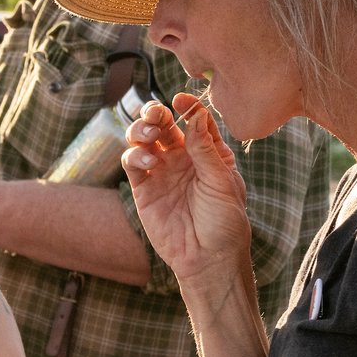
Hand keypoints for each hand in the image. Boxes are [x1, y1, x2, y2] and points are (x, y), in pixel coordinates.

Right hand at [123, 93, 254, 288]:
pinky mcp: (143, 189)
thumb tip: (194, 115)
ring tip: (150, 135)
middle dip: (156, 113)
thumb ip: (205, 149)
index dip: (186, 105)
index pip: (194, 119)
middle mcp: (182, 158)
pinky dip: (136, 155)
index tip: (180, 99)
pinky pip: (132, 163)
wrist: (208, 257)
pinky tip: (149, 162)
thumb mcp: (222, 180)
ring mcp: (161, 172)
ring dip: (141, 129)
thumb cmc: (224, 221)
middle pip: (163, 124)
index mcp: (207, 152)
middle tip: (157, 114)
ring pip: (143, 139)